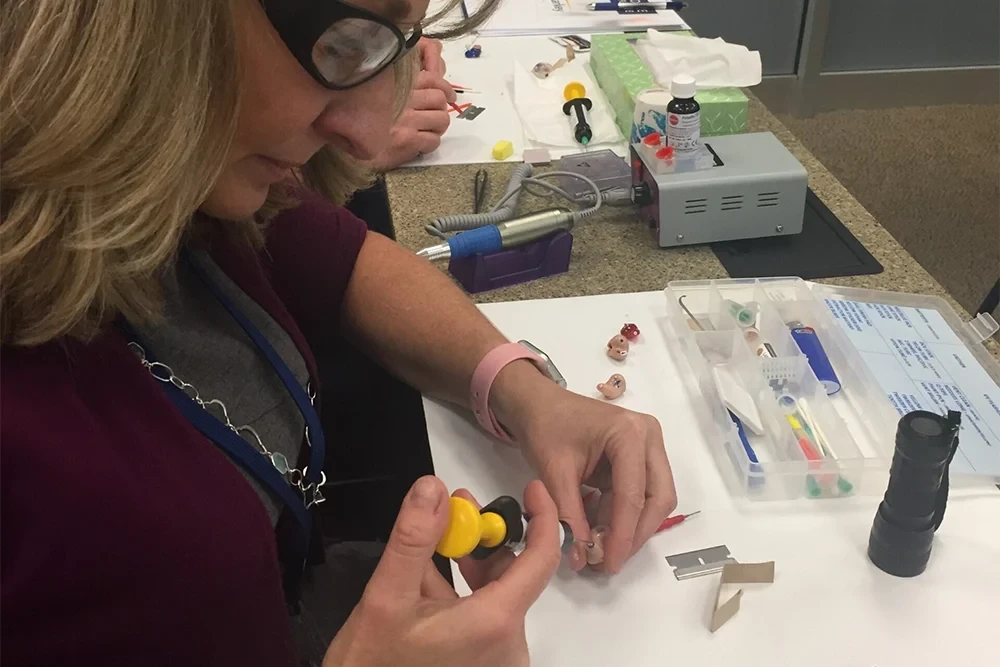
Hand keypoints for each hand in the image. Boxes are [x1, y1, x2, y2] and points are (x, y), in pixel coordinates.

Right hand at [322, 476, 561, 666]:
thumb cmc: (376, 665)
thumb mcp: (386, 597)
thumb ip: (413, 538)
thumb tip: (432, 486)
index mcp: (495, 622)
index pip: (541, 558)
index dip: (543, 516)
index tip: (531, 489)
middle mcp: (509, 645)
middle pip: (514, 573)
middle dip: (487, 536)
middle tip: (455, 507)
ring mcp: (498, 659)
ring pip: (496, 594)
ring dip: (470, 563)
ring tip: (432, 539)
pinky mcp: (485, 666)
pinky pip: (485, 617)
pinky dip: (463, 592)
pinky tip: (427, 579)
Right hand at [372, 40, 454, 169]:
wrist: (347, 148)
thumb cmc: (361, 121)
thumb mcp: (378, 94)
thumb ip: (398, 85)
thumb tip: (428, 78)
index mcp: (396, 84)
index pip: (432, 78)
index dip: (445, 88)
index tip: (448, 96)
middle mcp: (402, 99)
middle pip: (440, 99)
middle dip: (440, 110)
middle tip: (434, 119)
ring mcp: (406, 120)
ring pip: (441, 119)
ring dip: (437, 128)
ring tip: (426, 132)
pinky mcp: (407, 140)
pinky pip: (434, 140)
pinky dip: (430, 144)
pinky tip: (418, 146)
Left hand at [491, 364, 677, 574]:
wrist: (536, 403)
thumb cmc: (544, 427)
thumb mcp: (553, 473)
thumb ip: (569, 516)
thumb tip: (581, 557)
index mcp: (630, 434)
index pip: (634, 495)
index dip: (623, 535)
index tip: (609, 563)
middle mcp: (649, 437)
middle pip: (658, 498)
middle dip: (635, 533)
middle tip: (610, 560)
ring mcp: (648, 446)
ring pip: (654, 499)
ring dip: (631, 527)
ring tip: (602, 549)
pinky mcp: (640, 457)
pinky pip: (640, 494)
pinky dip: (622, 515)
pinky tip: (601, 530)